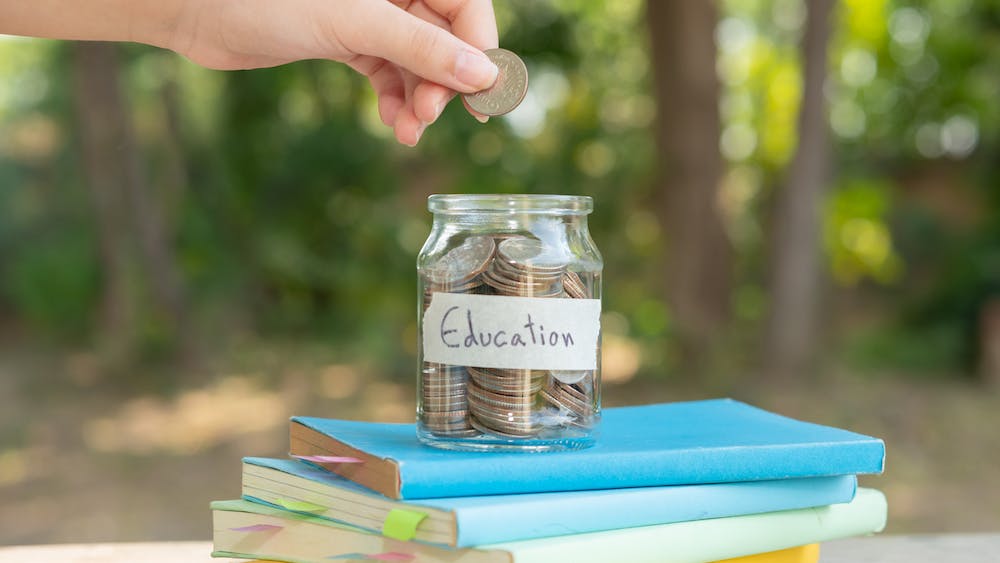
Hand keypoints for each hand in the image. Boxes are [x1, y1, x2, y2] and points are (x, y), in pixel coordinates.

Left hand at [166, 0, 498, 145]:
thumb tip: (482, 75)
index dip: (480, 48)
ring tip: (409, 131)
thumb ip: (421, 47)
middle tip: (430, 116)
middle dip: (442, 82)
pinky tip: (392, 123)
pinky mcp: (346, 38)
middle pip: (445, 37)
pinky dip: (393, 99)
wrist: (196, 11)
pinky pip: (388, 71)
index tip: (482, 94)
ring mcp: (370, 13)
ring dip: (418, 99)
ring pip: (416, 60)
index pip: (465, 4)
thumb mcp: (354, 22)